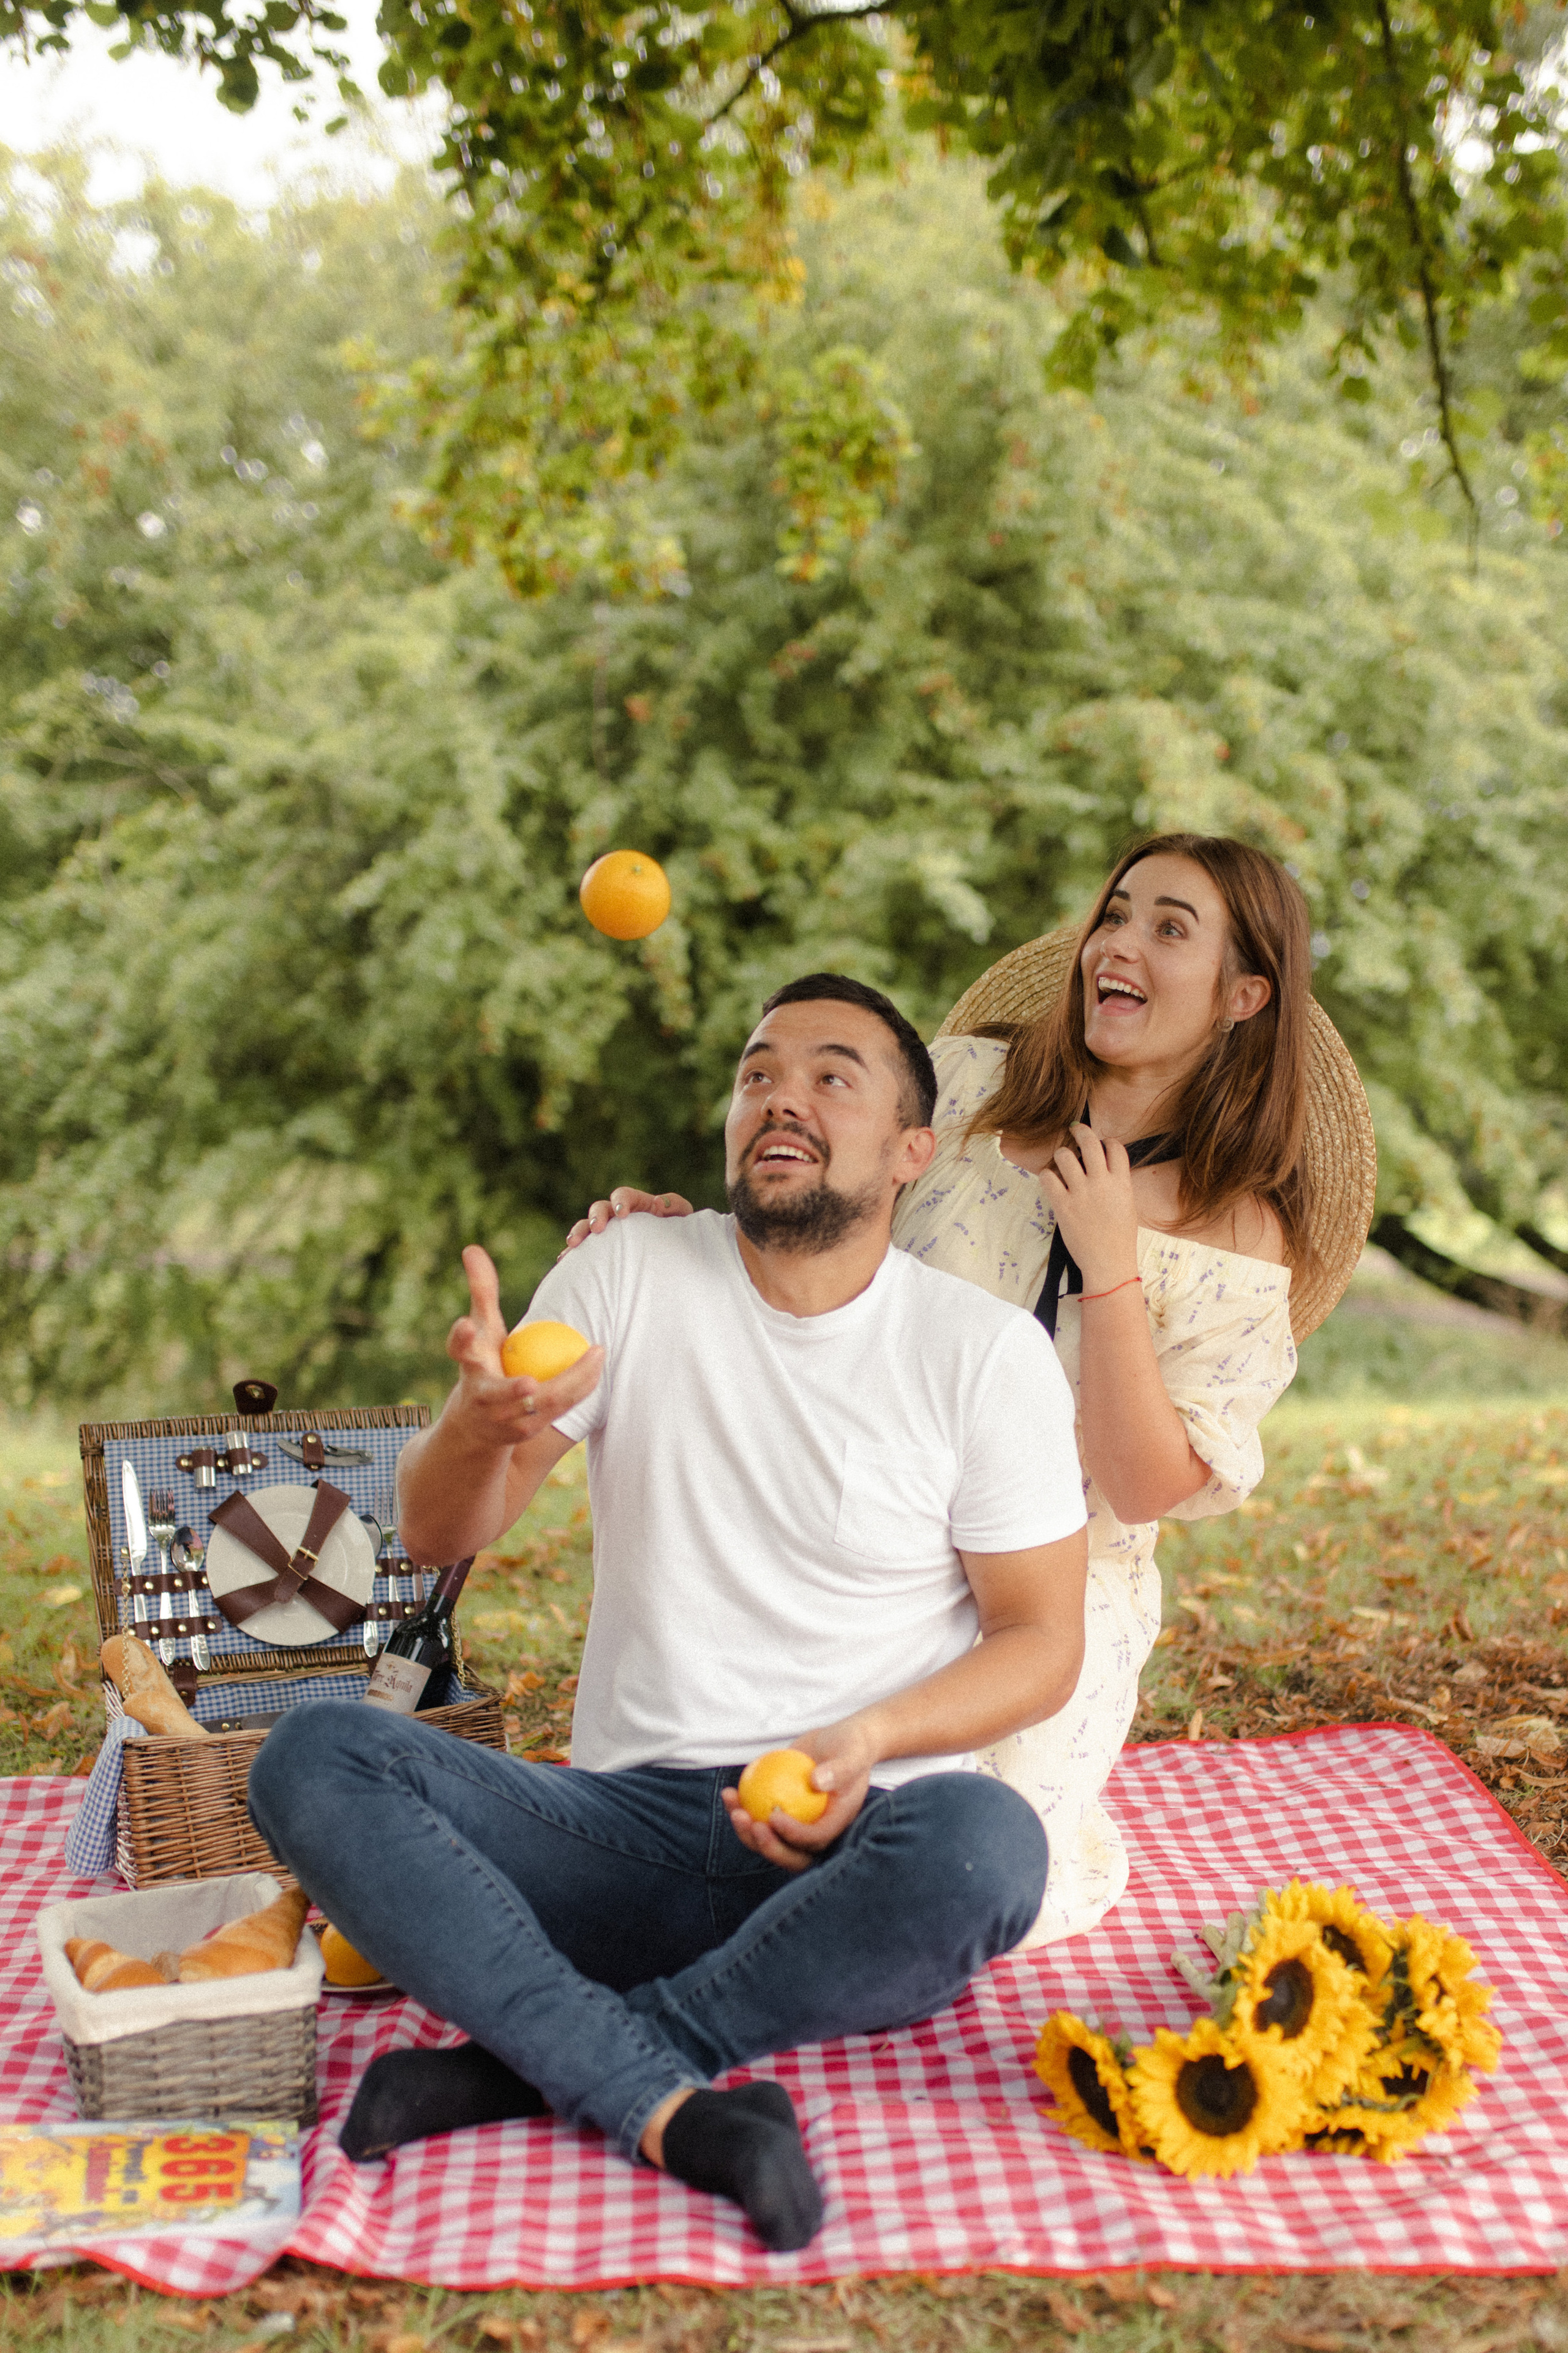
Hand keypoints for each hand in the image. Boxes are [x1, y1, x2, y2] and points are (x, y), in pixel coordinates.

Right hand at [446, 1244, 603, 1445]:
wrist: (477, 1427)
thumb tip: (472, 1247)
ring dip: (571, 1383)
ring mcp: (502, 1419)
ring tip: (596, 1355)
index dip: (461, 1338)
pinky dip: (581, 1388)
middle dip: (510, 1392)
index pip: (460, 1349)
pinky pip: (560, 1408)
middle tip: (530, 1382)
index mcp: (469, 1366)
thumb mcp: (482, 1330)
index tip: (465, 1324)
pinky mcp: (524, 1433)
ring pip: (540, 1404)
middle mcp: (481, 1396)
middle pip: (497, 1394)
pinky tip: (599, 1367)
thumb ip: (481, 1291)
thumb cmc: (484, 1365)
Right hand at [560, 1188, 694, 1253]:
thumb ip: (675, 1206)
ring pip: (586, 1227)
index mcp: (637, 1204)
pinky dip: (572, 1254)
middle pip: (600, 1208)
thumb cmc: (679, 1233)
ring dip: (578, 1233)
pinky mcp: (600, 1251)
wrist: (674, 1256)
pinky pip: (582, 1250)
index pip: (623, 1195)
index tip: (623, 1214)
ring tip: (572, 1245)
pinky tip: (563, 1261)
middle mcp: (617, 1217)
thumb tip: (657, 1203)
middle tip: (596, 1229)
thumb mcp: (682, 1218)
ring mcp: (607, 1233)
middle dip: (596, 1217)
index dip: (621, 1201)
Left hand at [720, 1716, 879, 1872]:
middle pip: (789, 1853)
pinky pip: (757, 1816)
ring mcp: (795, 1824)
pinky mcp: (779, 1812)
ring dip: (746, 1830)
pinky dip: (740, 1808)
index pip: (814, 1840)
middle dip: (766, 1846)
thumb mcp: (852, 1755)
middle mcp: (814, 1832)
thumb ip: (839, 1770)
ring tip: (733, 1807)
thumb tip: (816, 1782)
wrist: (840, 1743)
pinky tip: (729, 1793)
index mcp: (834, 1825)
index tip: (774, 1816)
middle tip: (749, 1822)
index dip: (793, 1835)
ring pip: (768, 1839)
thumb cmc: (851, 1749)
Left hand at [1037, 1124, 1139, 1294]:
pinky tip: (1052, 1182)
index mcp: (1122, 1182)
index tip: (1101, 1144)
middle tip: (1075, 1129)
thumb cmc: (1119, 1238)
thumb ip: (1117, 1184)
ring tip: (1062, 1163)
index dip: (1106, 1141)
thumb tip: (1103, 1168)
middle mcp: (1102, 1182)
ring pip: (1064, 1155)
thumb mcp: (1127, 1205)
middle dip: (1080, 1131)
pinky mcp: (1062, 1205)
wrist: (1108, 1263)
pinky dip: (1047, 1176)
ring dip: (1061, 1155)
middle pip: (1089, 1141)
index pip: (1115, 1146)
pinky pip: (1047, 1177)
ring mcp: (1081, 1193)